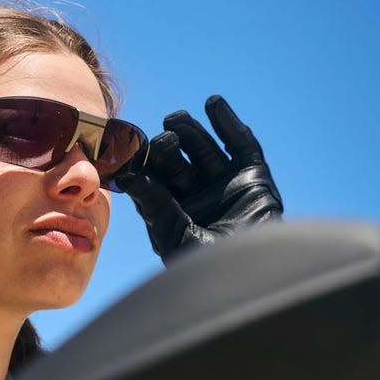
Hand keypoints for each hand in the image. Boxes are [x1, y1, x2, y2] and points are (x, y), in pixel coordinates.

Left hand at [116, 95, 282, 264]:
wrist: (252, 276)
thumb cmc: (205, 264)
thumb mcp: (172, 233)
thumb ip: (153, 203)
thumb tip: (127, 176)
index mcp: (171, 210)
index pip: (153, 178)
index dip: (144, 162)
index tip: (132, 149)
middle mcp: (195, 195)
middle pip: (176, 160)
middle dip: (167, 146)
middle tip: (163, 138)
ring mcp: (224, 184)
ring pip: (203, 148)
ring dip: (190, 130)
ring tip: (176, 118)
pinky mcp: (253, 178)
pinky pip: (241, 145)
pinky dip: (228, 123)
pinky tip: (213, 104)